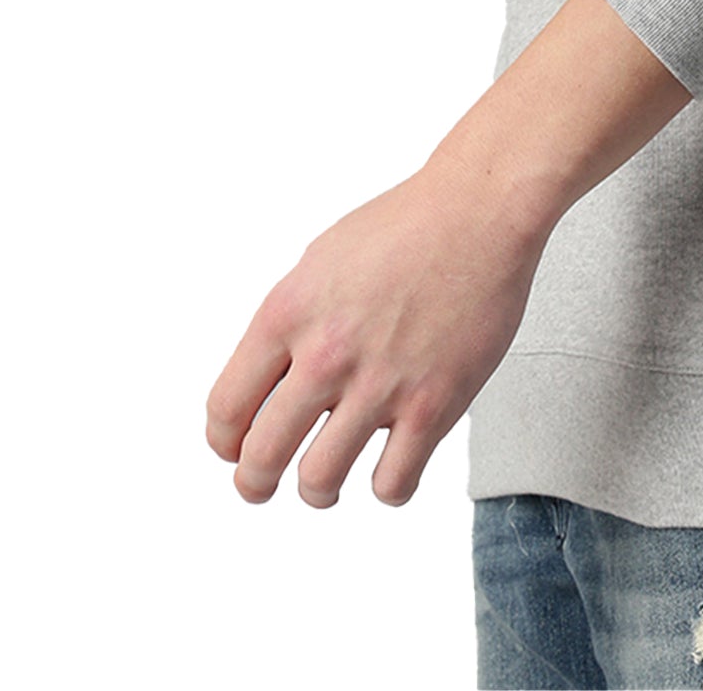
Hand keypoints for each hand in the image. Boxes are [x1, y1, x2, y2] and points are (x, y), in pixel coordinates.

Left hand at [203, 157, 548, 509]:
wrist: (479, 211)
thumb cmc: (405, 226)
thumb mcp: (319, 261)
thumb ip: (289, 323)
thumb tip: (269, 379)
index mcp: (289, 312)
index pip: (226, 407)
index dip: (223, 441)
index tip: (233, 448)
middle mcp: (327, 353)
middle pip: (261, 456)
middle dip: (254, 482)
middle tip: (261, 485)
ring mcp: (380, 384)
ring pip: (319, 482)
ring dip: (316, 491)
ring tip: (324, 484)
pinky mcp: (433, 405)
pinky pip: (392, 485)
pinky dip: (386, 488)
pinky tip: (389, 467)